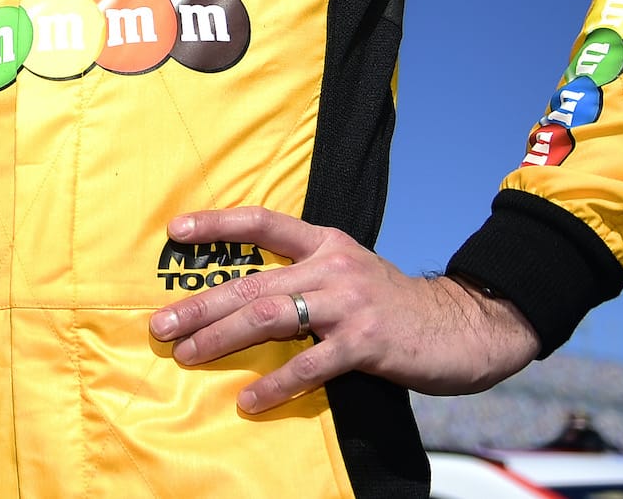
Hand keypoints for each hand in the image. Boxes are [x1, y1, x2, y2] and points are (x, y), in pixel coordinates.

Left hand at [147, 206, 538, 411]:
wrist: (462, 328)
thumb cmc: (393, 307)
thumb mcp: (348, 275)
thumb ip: (304, 278)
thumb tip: (241, 299)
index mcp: (325, 243)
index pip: (263, 221)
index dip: (219, 224)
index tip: (177, 231)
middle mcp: (332, 266)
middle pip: (253, 283)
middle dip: (201, 304)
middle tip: (161, 324)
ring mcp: (349, 304)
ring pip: (270, 318)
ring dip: (222, 338)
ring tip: (187, 354)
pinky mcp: (366, 343)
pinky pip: (310, 366)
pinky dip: (276, 385)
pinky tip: (249, 401)